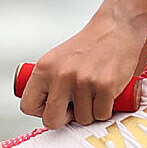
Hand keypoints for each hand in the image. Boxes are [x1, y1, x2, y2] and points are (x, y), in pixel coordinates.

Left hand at [18, 12, 146, 128]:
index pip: (28, 105)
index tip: (54, 107)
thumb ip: (50, 82)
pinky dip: (106, 109)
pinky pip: (102, 114)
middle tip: (75, 107)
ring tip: (95, 92)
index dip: (42, 111)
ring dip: (90, 111)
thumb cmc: (90, 45)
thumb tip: (47, 111)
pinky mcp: (105, 86)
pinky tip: (107, 93)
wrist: (118, 27)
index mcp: (44, 68)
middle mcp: (61, 75)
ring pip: (82, 119)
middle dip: (65, 118)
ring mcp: (83, 81)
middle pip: (52, 120)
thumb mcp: (59, 59)